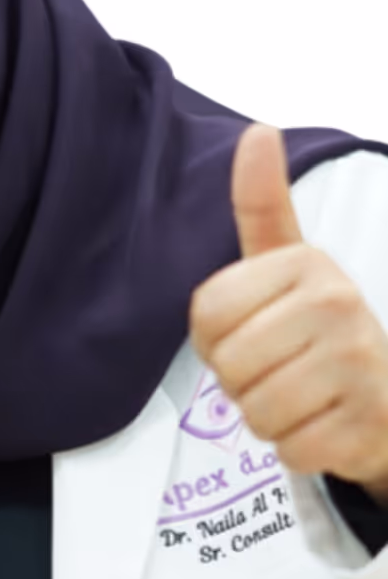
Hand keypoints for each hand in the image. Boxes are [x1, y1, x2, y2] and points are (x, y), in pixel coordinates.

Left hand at [190, 124, 387, 502]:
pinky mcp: (371, 423)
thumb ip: (262, 204)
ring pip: (256, 410)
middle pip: (229, 365)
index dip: (213, 338)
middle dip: (240, 380)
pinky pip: (290, 448)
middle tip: (280, 369)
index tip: (251, 332)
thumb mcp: (287, 261)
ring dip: (267, 415)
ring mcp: (361, 364)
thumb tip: (257, 131)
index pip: (207, 314)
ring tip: (303, 395)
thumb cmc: (320, 324)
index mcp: (306, 264)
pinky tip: (326, 423)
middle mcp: (339, 304)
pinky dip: (297, 447)